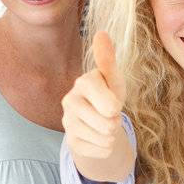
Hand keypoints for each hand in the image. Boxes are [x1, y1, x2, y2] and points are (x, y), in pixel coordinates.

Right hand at [61, 30, 126, 161]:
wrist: (98, 121)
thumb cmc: (108, 95)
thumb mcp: (113, 79)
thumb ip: (107, 59)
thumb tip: (101, 33)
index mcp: (82, 83)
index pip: (109, 104)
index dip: (116, 106)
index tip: (113, 102)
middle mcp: (70, 101)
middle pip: (108, 123)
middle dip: (115, 121)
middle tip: (109, 114)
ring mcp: (68, 123)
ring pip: (105, 138)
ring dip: (111, 134)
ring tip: (104, 124)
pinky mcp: (72, 143)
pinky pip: (101, 150)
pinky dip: (105, 147)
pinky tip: (98, 137)